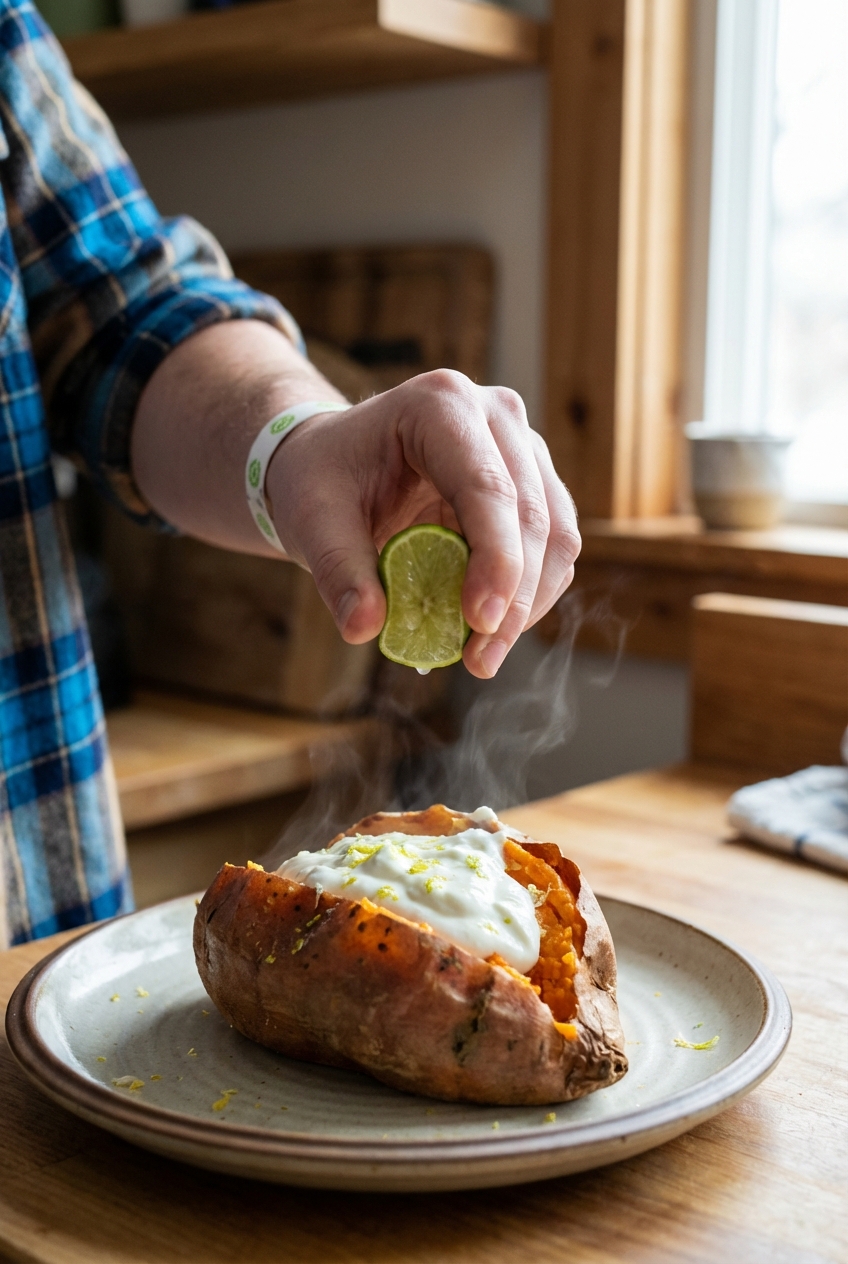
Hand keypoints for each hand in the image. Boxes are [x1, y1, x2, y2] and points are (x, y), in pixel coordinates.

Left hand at [266, 370, 579, 678]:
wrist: (333, 462)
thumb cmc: (320, 478)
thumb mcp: (311, 519)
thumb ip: (337, 570)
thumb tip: (363, 626)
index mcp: (440, 404)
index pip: (487, 486)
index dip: (495, 560)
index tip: (480, 622)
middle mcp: (496, 414)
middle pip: (532, 514)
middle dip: (514, 597)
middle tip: (479, 659)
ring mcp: (522, 447)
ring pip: (556, 534)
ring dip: (529, 604)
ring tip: (483, 656)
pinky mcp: (533, 484)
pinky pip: (552, 547)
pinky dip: (529, 597)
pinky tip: (492, 632)